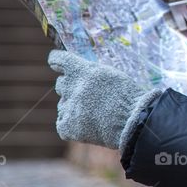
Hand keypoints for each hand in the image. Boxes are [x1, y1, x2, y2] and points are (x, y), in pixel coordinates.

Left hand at [48, 49, 164, 149]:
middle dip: (71, 86)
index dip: (56, 60)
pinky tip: (88, 123)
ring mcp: (67, 108)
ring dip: (73, 105)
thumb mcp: (110, 74)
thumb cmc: (126, 96)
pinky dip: (72, 123)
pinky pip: (63, 121)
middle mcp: (71, 88)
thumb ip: (90, 72)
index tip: (55, 61)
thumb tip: (79, 71)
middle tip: (87, 93)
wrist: (131, 122)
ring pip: (63, 104)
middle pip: (61, 84)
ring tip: (93, 112)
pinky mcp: (67, 126)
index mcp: (81, 71)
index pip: (59, 60)